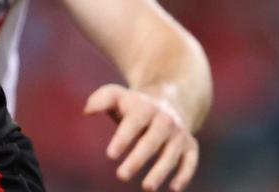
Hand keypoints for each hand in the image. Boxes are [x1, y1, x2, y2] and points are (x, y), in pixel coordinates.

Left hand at [84, 83, 198, 190]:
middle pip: (151, 142)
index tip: (110, 156)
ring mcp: (179, 133)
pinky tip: (173, 188)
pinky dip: (185, 174)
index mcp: (145, 108)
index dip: (122, 139)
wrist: (169, 100)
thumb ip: (100, 100)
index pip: (133, 124)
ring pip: (171, 154)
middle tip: (121, 176)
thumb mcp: (117, 96)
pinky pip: (190, 161)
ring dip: (160, 171)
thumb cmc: (134, 105)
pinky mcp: (190, 145)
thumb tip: (87, 111)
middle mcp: (165, 120)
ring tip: (146, 187)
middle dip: (137, 160)